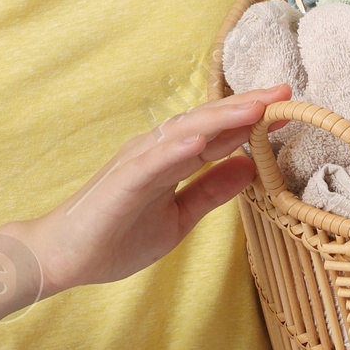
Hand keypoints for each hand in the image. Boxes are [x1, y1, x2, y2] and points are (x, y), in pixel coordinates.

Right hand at [21, 85, 292, 296]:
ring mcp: (135, 163)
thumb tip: (250, 168)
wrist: (60, 258)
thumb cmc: (114, 237)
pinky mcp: (119, 183)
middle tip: (284, 91)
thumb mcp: (178, 217)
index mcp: (169, 158)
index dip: (252, 119)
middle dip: (245, 106)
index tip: (289, 106)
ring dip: (220, 117)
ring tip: (255, 106)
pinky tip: (201, 141)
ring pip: (184, 132)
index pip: (218, 133)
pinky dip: (176, 150)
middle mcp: (153, 151)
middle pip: (206, 122)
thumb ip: (210, 191)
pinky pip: (151, 163)